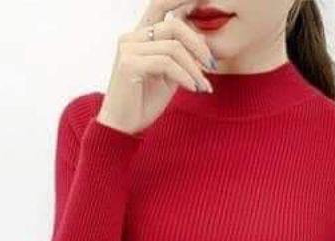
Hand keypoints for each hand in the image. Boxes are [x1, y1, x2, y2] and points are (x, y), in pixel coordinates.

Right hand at [96, 0, 216, 135]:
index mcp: (140, 37)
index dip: (192, 29)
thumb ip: (182, 58)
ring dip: (193, 68)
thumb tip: (202, 39)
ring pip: (173, 47)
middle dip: (198, 46)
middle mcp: (131, 37)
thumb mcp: (169, 77)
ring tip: (203, 86)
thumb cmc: (143, 104)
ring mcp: (128, 49)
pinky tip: (192, 89)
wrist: (123, 127)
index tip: (209, 55)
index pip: (170, 18)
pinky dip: (184, 76)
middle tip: (211, 66)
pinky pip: (166, 63)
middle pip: (174, 26)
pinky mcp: (129, 64)